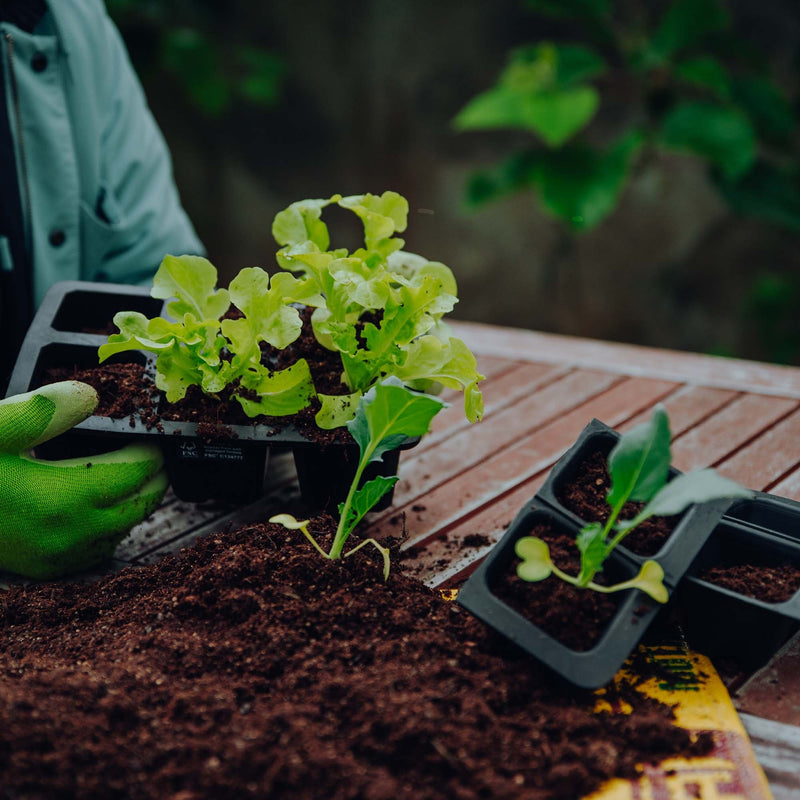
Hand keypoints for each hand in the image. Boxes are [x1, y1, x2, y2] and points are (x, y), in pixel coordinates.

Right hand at [0, 381, 166, 578]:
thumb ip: (44, 411)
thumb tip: (90, 396)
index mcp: (64, 498)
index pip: (132, 476)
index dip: (150, 457)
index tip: (155, 441)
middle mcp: (68, 534)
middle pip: (135, 510)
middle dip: (153, 485)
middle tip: (159, 463)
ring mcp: (56, 557)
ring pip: (119, 535)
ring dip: (133, 509)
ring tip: (138, 483)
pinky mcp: (42, 569)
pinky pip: (94, 555)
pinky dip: (109, 533)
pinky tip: (104, 516)